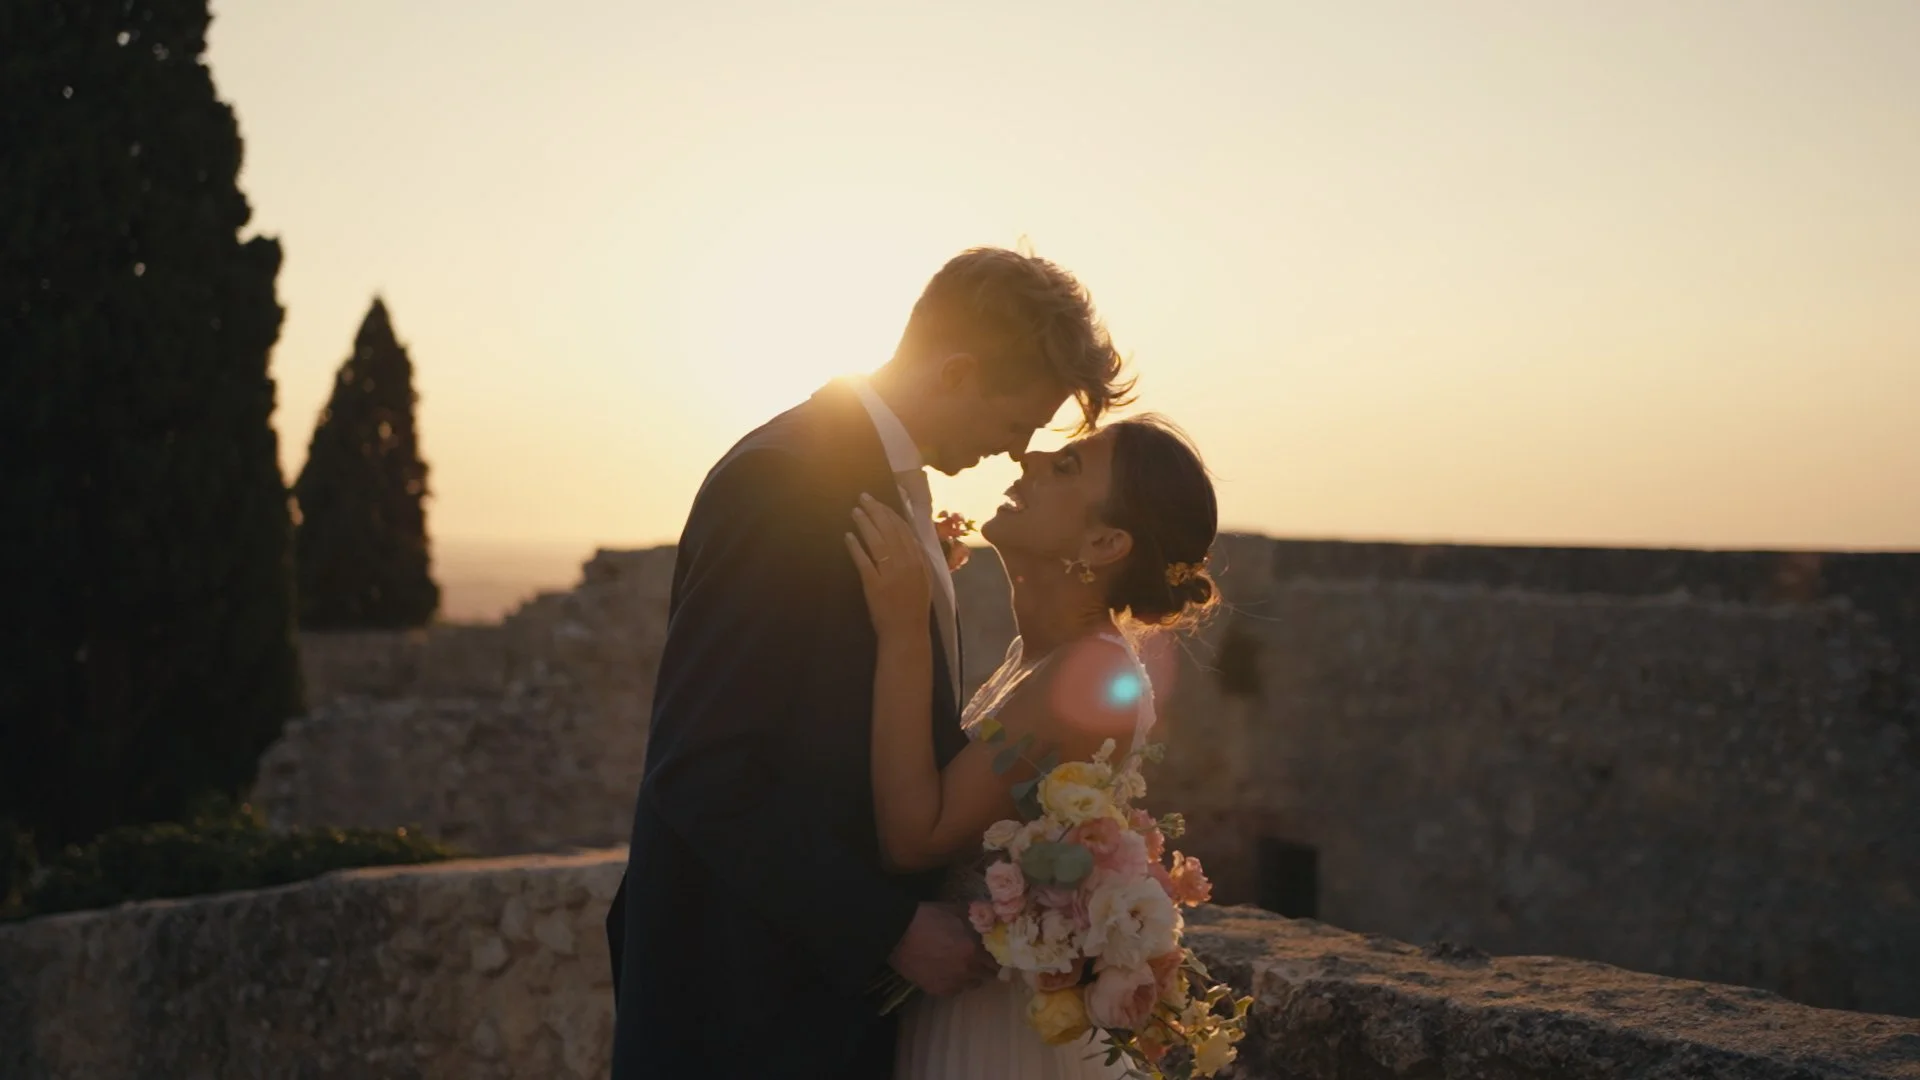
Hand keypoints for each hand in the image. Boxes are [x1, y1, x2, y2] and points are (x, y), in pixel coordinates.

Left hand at [845, 493, 931, 639]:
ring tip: (855, 511)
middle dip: (876, 511)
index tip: (880, 503)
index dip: (890, 513)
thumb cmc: (914, 607)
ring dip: (865, 524)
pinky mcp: (875, 584)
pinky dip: (855, 547)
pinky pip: (864, 561)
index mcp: (919, 561)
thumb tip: (908, 537)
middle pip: (889, 530)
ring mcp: (891, 573)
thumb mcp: (924, 579)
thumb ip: (917, 558)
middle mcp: (906, 563)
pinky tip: (848, 536)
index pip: (904, 530)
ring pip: (877, 541)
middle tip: (863, 498)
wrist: (907, 632)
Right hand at [888, 902, 994, 996]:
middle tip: (977, 957)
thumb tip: (990, 919)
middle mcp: (966, 971)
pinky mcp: (937, 990)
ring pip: (971, 985)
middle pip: (987, 976)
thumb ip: (977, 918)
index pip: (996, 962)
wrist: (897, 933)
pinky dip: (955, 982)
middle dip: (985, 967)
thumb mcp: (956, 910)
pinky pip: (954, 989)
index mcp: (974, 951)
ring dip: (971, 976)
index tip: (991, 951)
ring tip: (960, 964)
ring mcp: (951, 983)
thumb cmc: (928, 917)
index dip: (995, 956)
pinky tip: (946, 971)